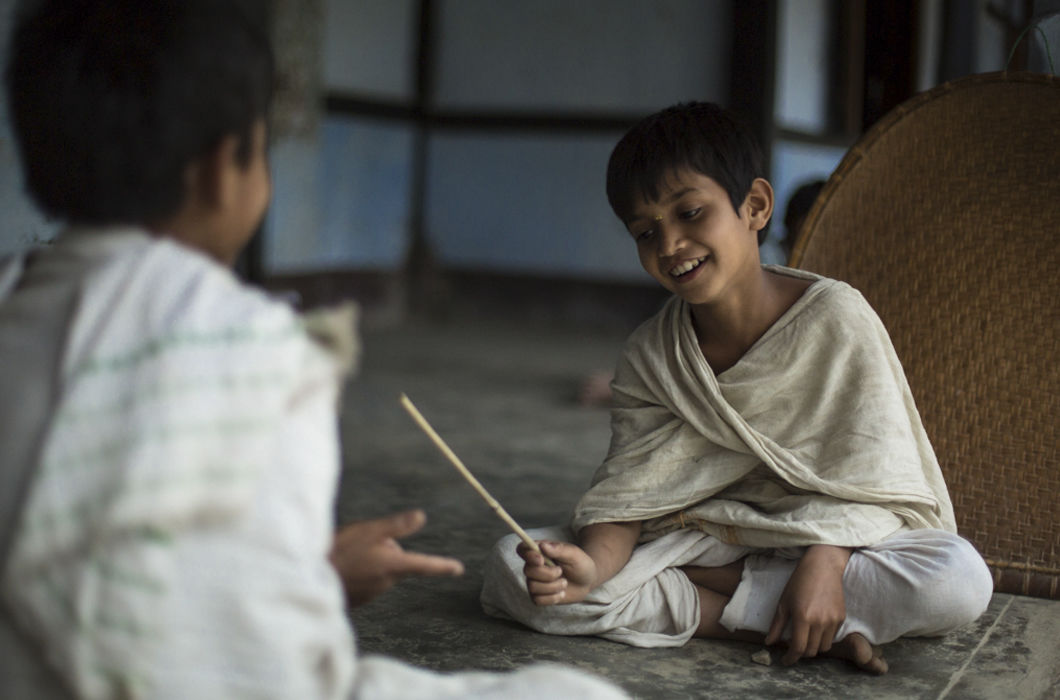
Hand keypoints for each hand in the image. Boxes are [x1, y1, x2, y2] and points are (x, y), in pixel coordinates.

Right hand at [329, 509, 463, 606]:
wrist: (311, 577)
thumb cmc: (340, 551)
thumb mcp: (369, 530)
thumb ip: (396, 526)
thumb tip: (421, 517)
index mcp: (394, 565)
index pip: (425, 565)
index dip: (443, 565)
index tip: (458, 569)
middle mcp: (388, 582)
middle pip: (397, 561)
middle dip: (385, 550)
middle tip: (361, 544)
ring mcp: (374, 593)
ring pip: (382, 570)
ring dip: (372, 561)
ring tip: (349, 556)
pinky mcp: (360, 599)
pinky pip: (368, 581)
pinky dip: (360, 572)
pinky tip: (344, 567)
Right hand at [518, 540, 598, 605]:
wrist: (587, 581)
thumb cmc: (580, 564)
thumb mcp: (573, 554)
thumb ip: (558, 549)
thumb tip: (542, 545)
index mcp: (540, 551)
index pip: (522, 549)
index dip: (527, 555)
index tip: (541, 560)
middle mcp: (534, 566)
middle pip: (527, 571)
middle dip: (547, 574)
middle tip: (561, 571)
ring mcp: (535, 581)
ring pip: (533, 587)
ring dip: (553, 587)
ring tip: (564, 583)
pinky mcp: (539, 596)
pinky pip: (538, 600)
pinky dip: (552, 598)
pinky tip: (560, 593)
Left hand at [765, 544, 851, 664]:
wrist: (823, 566)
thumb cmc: (799, 582)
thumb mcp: (783, 602)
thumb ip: (777, 625)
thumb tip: (769, 643)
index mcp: (802, 617)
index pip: (798, 648)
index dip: (790, 658)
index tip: (785, 660)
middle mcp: (819, 621)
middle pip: (811, 651)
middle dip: (801, 653)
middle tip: (793, 647)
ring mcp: (832, 620)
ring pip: (824, 647)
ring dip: (813, 647)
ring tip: (805, 638)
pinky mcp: (841, 617)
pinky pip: (832, 636)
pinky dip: (823, 638)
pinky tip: (816, 628)